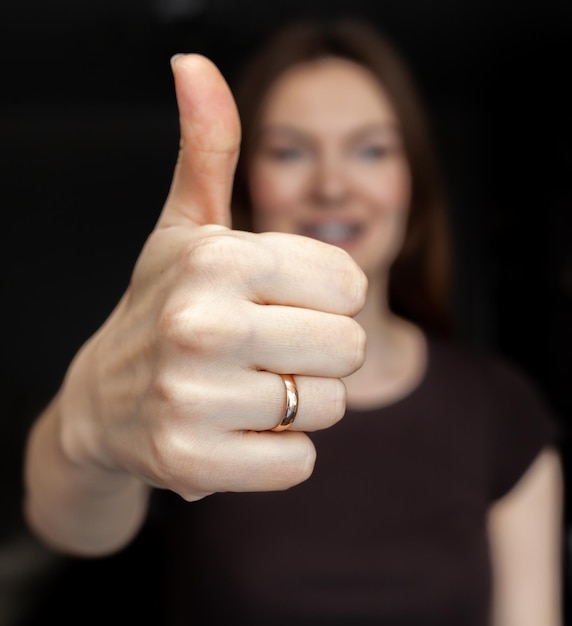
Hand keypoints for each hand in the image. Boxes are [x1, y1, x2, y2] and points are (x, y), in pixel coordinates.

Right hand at [59, 54, 366, 500]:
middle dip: (318, 353)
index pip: (350, 283)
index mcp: (217, 258)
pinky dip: (280, 452)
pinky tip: (236, 431)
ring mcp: (191, 398)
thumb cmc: (161, 306)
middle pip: (347, 347)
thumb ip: (207, 149)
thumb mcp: (184, 228)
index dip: (326, 299)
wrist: (102, 401)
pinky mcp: (191, 462)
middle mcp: (200, 323)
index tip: (282, 303)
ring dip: (299, 403)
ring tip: (245, 390)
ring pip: (326, 408)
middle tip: (266, 352)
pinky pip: (299, 464)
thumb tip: (194, 65)